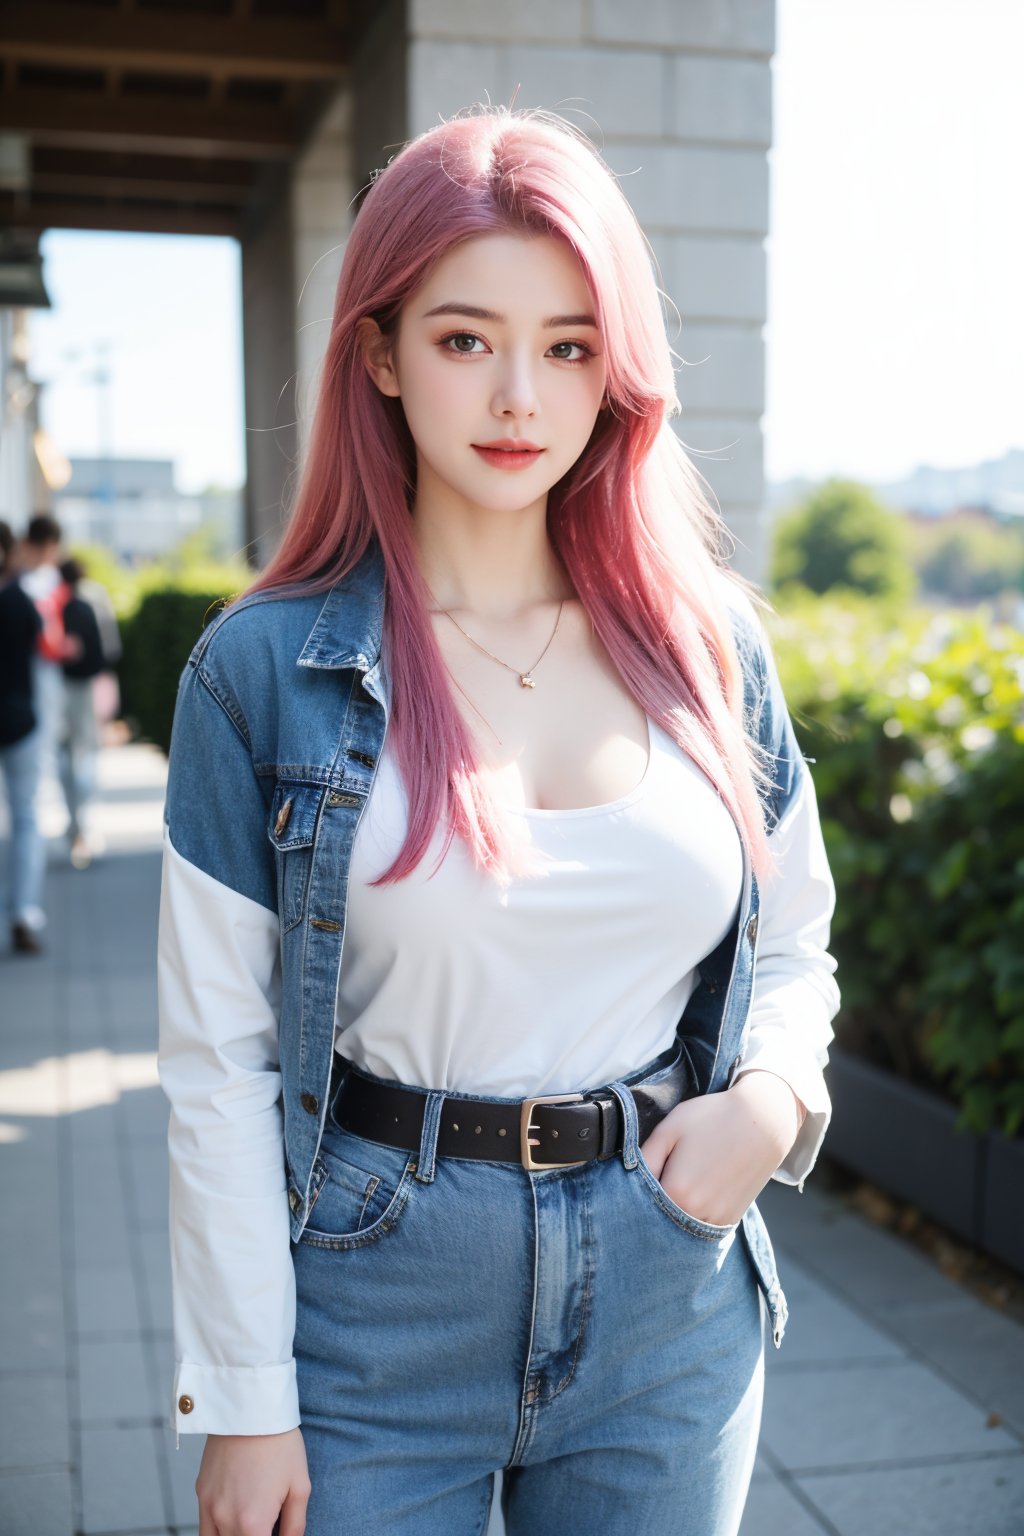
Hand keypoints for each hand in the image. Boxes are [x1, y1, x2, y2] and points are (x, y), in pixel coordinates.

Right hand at [196, 1428, 309, 1535]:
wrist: (250, 1407)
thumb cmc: (280, 1444)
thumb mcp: (299, 1487)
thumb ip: (294, 1526)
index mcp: (252, 1524)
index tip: (273, 1531)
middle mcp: (225, 1520)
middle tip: (266, 1525)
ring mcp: (208, 1507)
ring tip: (249, 1524)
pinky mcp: (200, 1492)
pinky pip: (204, 1526)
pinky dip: (218, 1529)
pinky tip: (235, 1516)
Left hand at [638, 1070, 805, 1227]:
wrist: (763, 1122)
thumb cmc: (712, 1118)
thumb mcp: (670, 1128)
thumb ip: (644, 1157)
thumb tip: (628, 1176)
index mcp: (675, 1192)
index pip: (638, 1203)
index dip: (633, 1190)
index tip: (638, 1176)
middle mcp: (694, 1215)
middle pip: (658, 1219)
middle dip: (651, 1204)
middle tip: (656, 1179)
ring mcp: (715, 1222)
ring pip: (679, 1228)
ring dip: (671, 1214)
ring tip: (679, 1182)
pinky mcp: (730, 1221)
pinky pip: (699, 1228)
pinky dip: (690, 1216)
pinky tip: (694, 1192)